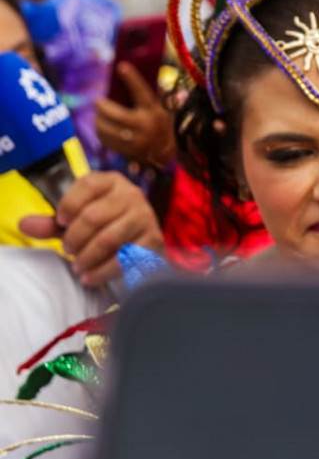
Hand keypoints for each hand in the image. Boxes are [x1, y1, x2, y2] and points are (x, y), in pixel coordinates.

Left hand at [19, 172, 163, 286]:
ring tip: (78, 266)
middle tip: (68, 250)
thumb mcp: (76, 221)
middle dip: (74, 238)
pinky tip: (90, 277)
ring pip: (107, 239)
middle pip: (93, 216)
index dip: (68, 205)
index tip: (61, 223)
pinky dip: (102, 272)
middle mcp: (132, 194)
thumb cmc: (102, 227)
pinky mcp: (153, 240)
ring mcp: (145, 216)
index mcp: (111, 181)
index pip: (87, 185)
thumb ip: (51, 223)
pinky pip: (124, 258)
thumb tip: (24, 225)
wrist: (138, 244)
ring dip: (87, 257)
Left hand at [95, 62, 174, 166]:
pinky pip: (106, 140)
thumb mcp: (159, 109)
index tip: (122, 66)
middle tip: (98, 101)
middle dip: (102, 106)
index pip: (142, 92)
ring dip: (99, 119)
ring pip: (106, 128)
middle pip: (114, 114)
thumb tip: (127, 76)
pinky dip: (101, 132)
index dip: (132, 78)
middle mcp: (145, 126)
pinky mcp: (127, 151)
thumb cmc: (159, 124)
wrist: (166, 152)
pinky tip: (103, 127)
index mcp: (154, 111)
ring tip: (99, 115)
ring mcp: (135, 141)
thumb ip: (145, 97)